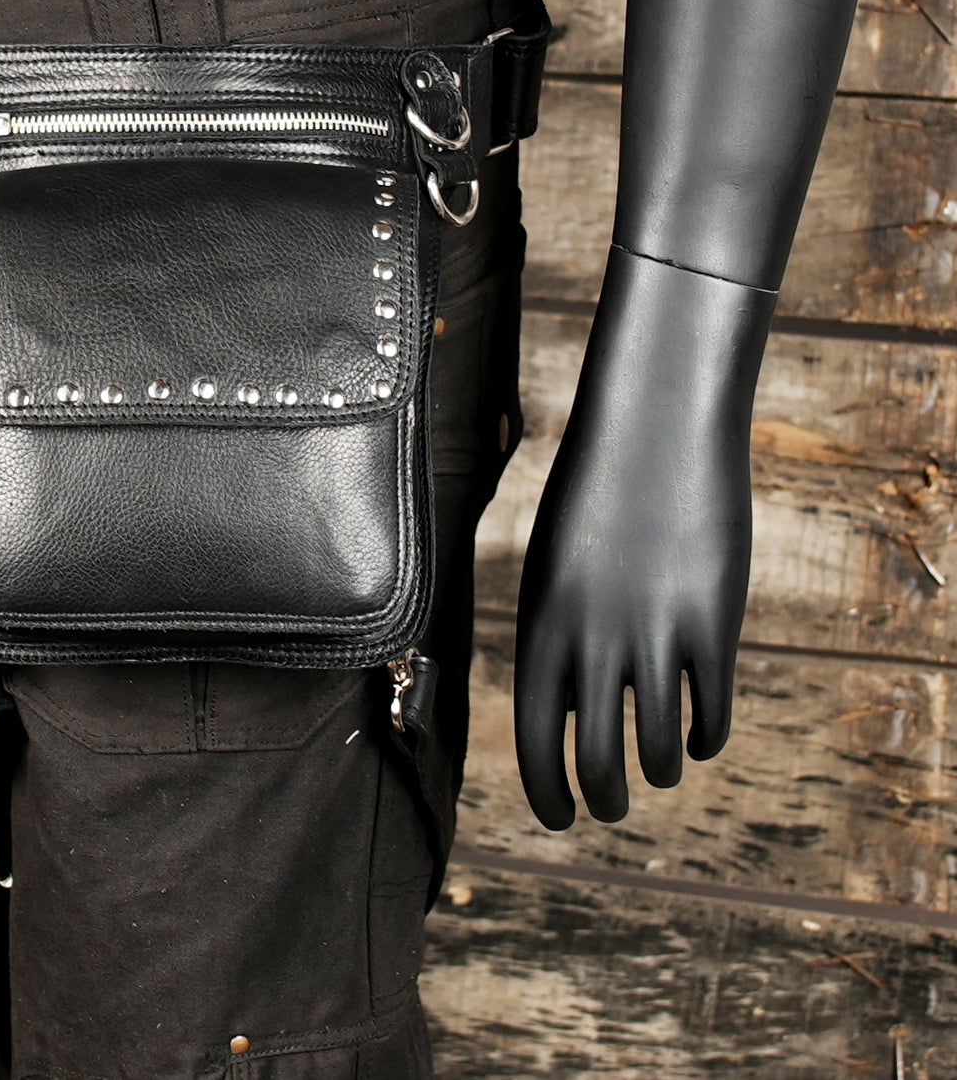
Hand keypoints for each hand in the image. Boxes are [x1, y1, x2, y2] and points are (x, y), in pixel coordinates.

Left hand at [513, 246, 773, 828]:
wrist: (652, 428)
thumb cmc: (594, 494)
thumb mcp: (556, 564)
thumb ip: (558, 636)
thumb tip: (566, 707)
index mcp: (540, 626)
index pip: (535, 742)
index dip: (547, 794)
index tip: (561, 820)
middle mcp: (593, 641)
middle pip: (596, 763)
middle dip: (603, 799)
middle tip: (610, 807)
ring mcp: (655, 635)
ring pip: (658, 750)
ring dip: (657, 771)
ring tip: (657, 768)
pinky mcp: (714, 625)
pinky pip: (711, 715)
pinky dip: (705, 738)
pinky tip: (700, 735)